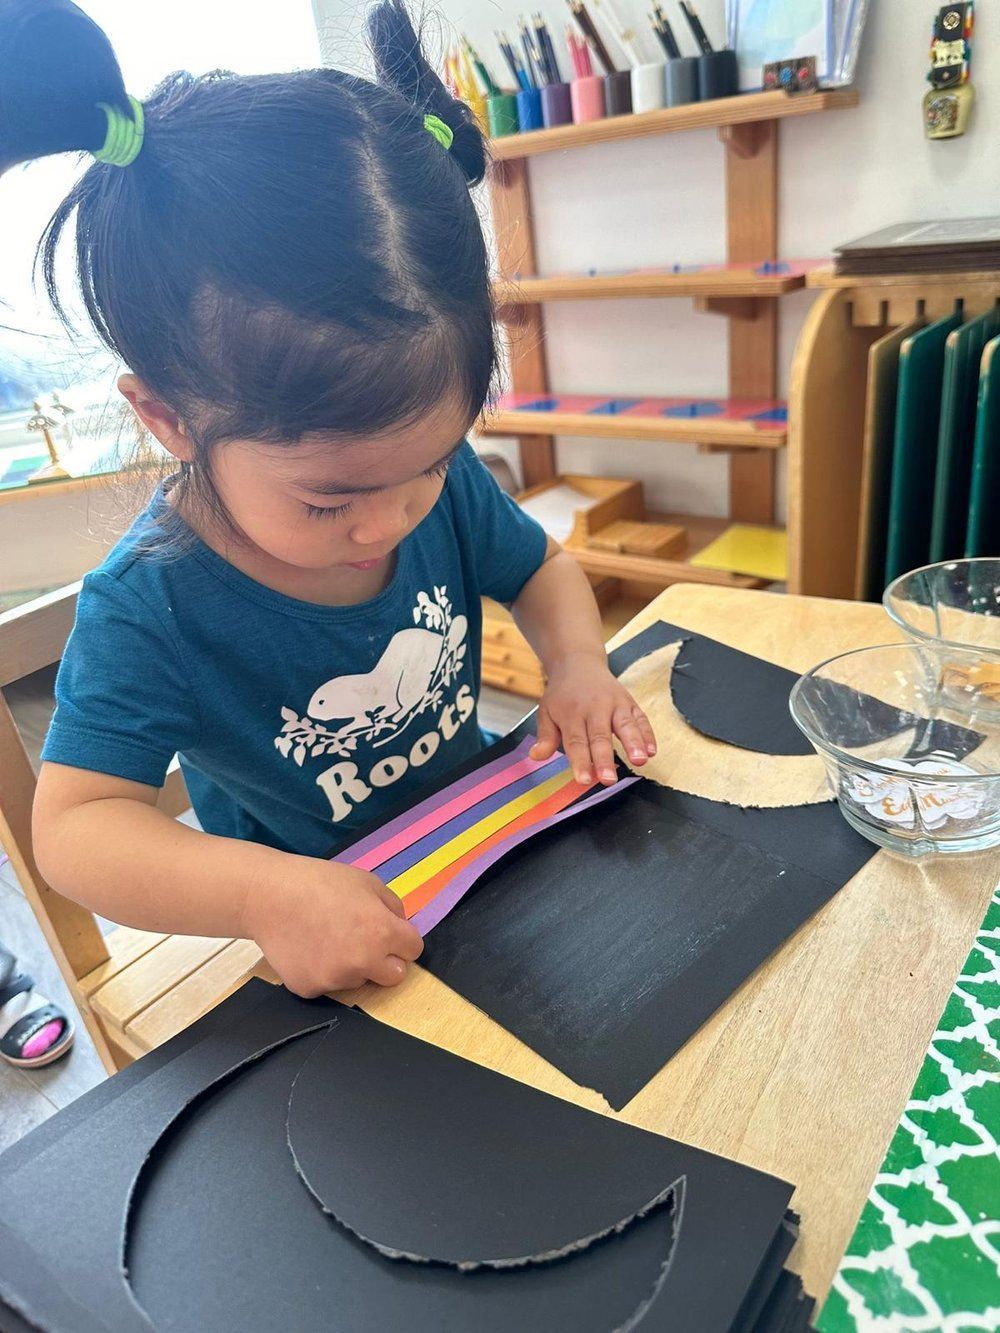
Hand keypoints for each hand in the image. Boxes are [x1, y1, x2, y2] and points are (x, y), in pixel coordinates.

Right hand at [242, 854, 422, 997]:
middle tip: (364, 940)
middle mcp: (363, 962)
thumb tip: (401, 925)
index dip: (403, 939)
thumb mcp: (366, 881)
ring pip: (360, 980)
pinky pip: (329, 985)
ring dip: (353, 965)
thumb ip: (392, 906)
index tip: (391, 933)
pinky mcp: (311, 989)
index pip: (414, 950)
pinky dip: (323, 971)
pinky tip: (309, 948)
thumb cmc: (318, 882)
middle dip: (386, 960)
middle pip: (395, 975)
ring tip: (327, 937)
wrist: (268, 896)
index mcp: (382, 932)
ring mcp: (336, 979)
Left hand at [530, 651, 656, 785]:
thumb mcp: (546, 711)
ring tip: (639, 760)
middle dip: (605, 759)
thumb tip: (536, 756)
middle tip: (609, 779)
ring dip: (633, 743)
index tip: (584, 780)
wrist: (579, 662)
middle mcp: (594, 708)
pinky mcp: (630, 702)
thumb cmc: (562, 693)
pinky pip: (641, 718)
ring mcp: (615, 704)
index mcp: (571, 713)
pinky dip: (648, 734)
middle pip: (601, 736)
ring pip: (625, 725)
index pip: (576, 741)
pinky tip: (652, 751)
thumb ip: (545, 736)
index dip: (580, 761)